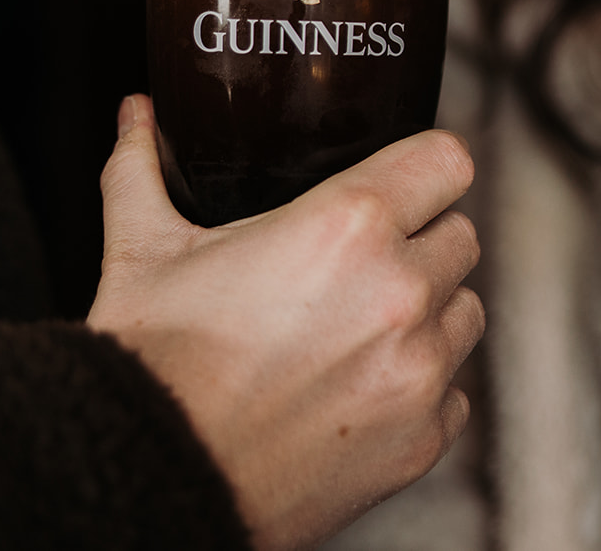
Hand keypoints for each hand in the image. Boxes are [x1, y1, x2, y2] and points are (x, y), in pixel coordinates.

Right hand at [87, 95, 482, 550]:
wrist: (146, 482)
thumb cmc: (148, 370)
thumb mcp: (142, 254)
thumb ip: (143, 172)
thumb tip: (135, 119)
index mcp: (349, 226)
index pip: (447, 161)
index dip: (424, 167)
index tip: (407, 181)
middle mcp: (400, 291)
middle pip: (460, 235)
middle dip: (420, 242)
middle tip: (362, 264)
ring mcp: (419, 368)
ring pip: (466, 310)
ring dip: (429, 312)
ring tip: (360, 328)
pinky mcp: (424, 436)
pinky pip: (454, 389)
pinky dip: (420, 386)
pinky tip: (361, 387)